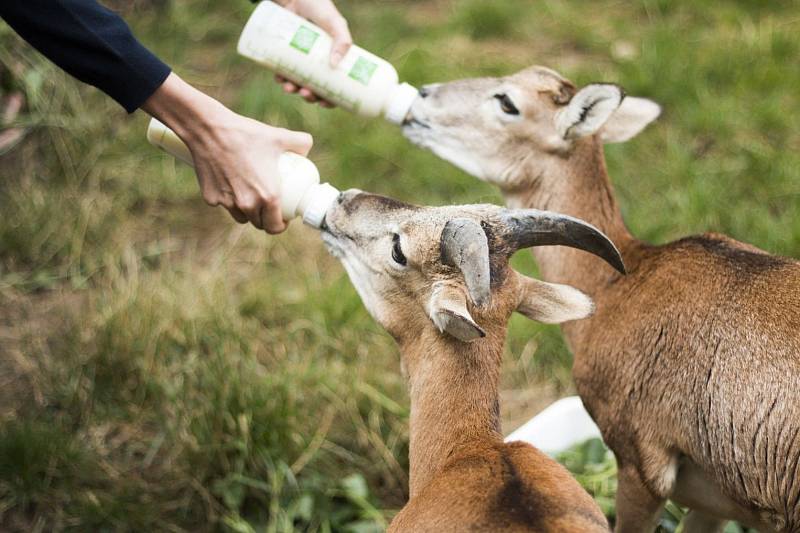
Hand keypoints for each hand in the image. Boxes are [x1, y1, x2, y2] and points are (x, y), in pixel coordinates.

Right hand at [142, 73, 312, 233]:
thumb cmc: (245, 134)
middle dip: (265, 219)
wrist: (209, 129)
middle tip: (269, 207)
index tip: (282, 218)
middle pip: (258, 223)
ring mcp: (226, 203)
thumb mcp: (278, 136)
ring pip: (240, 217)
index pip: (275, 227)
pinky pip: (223, 203)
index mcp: (268, 197)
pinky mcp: (210, 198)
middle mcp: (247, 204)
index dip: (280, 226)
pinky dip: (228, 198)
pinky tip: (230, 183)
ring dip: (247, 212)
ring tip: (252, 199)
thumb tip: (307, 148)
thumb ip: (300, 142)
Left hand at [275, 0, 352, 105]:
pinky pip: (282, 70)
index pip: (335, 85)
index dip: (331, 99)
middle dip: (310, 96)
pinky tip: (279, 79)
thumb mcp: (334, 22)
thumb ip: (341, 39)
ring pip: (297, 81)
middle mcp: (317, 61)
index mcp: (333, 58)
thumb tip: (335, 65)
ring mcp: (300, 57)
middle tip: (306, 94)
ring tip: (289, 88)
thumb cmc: (318, 5)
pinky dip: (281, 77)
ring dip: (293, 90)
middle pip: (315, 87)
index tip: (326, 103)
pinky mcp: (285, 52)